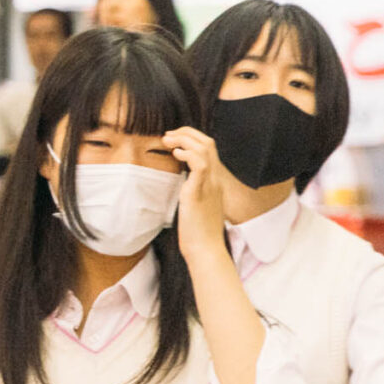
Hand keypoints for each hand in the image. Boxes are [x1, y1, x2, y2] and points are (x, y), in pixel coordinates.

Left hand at [162, 126, 227, 255]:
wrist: (206, 250)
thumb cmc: (199, 232)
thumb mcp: (198, 206)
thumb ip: (194, 192)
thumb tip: (182, 184)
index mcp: (214, 183)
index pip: (208, 150)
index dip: (191, 139)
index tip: (174, 139)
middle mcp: (214, 181)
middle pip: (208, 144)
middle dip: (187, 133)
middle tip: (168, 135)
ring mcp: (209, 186)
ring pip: (205, 150)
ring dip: (185, 139)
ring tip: (168, 140)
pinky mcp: (199, 193)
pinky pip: (200, 166)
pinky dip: (189, 154)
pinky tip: (176, 154)